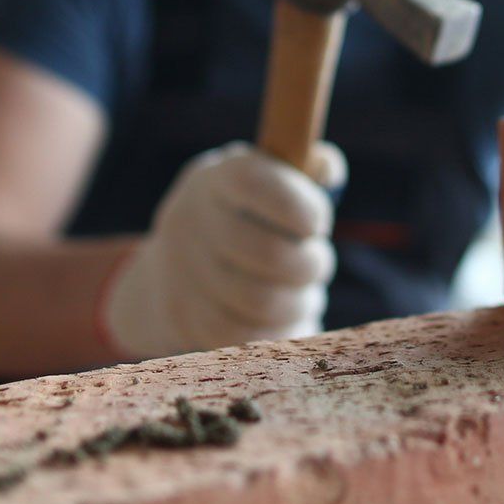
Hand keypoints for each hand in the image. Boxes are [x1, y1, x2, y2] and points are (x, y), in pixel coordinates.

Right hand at [101, 142, 341, 358]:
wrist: (174, 271)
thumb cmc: (245, 219)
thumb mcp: (261, 183)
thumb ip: (301, 167)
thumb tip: (328, 168)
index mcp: (215, 179)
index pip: (252, 183)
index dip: (297, 206)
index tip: (318, 225)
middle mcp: (190, 222)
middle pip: (268, 253)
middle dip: (310, 265)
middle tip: (316, 265)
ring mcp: (181, 274)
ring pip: (262, 301)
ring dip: (299, 302)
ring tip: (302, 295)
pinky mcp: (184, 319)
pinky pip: (245, 336)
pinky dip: (276, 331)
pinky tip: (282, 319)